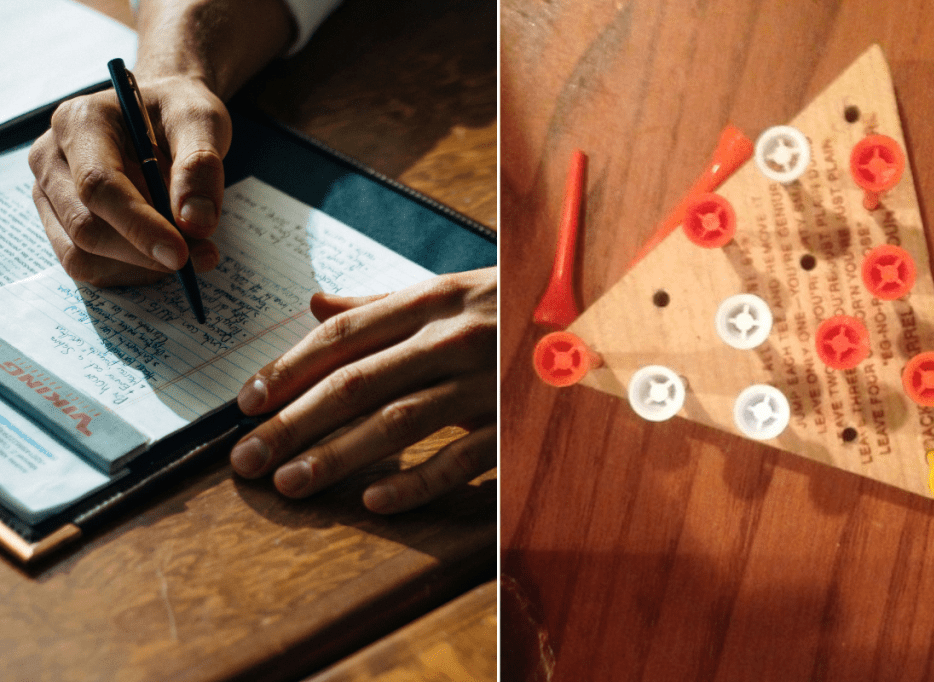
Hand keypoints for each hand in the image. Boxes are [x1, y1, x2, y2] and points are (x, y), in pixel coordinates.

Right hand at [28, 74, 230, 286]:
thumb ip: (201, 166)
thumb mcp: (201, 121)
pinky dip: (133, 271)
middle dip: (146, 253)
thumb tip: (195, 223)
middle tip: (203, 256)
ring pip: (82, 255)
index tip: (182, 254)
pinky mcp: (62, 222)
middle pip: (86, 227)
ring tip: (192, 252)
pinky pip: (89, 265)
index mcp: (80, 121)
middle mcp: (52, 158)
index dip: (140, 226)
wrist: (161, 113)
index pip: (98, 186)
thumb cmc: (177, 112)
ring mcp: (50, 193)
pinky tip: (164, 255)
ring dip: (141, 268)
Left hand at [229, 267, 496, 512]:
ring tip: (291, 481)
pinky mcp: (511, 424)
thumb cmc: (512, 306)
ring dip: (337, 455)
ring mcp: (484, 382)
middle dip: (293, 421)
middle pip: (357, 381)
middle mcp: (453, 336)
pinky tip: (373, 501)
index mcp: (433, 298)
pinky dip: (415, 481)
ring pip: (397, 422)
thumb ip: (382, 303)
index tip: (246, 401)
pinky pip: (458, 459)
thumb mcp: (451, 289)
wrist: (600, 320)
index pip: (345, 335)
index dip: (289, 368)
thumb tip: (314, 304)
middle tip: (247, 457)